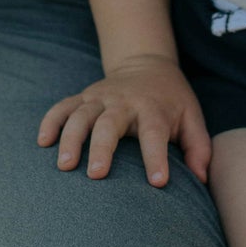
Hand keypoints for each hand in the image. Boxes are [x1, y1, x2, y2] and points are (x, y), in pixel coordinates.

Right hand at [38, 54, 210, 186]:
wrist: (146, 64)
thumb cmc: (171, 101)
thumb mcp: (192, 118)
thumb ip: (198, 148)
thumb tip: (202, 179)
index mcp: (154, 110)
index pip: (156, 134)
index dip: (157, 157)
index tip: (158, 182)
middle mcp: (124, 102)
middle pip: (110, 123)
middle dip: (102, 148)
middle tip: (96, 175)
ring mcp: (100, 98)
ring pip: (81, 115)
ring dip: (71, 137)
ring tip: (64, 165)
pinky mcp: (83, 97)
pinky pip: (62, 107)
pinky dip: (51, 121)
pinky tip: (43, 142)